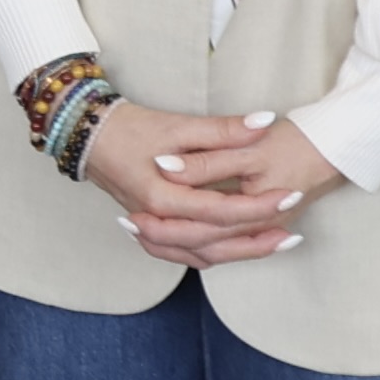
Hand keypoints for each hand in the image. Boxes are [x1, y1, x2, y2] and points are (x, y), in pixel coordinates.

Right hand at [88, 101, 313, 266]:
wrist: (87, 135)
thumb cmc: (130, 128)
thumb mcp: (179, 125)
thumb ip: (223, 129)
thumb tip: (264, 123)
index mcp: (162, 197)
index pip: (221, 211)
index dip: (259, 206)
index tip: (290, 196)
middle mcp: (155, 221)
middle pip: (214, 244)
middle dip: (257, 240)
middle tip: (291, 232)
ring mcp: (150, 230)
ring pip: (201, 256)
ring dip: (240, 253)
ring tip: (274, 244)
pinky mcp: (150, 230)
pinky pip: (185, 254)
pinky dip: (214, 254)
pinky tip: (236, 249)